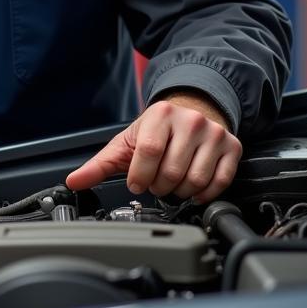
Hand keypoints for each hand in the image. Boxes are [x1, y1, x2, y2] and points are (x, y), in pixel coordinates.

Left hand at [65, 92, 241, 202]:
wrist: (190, 114)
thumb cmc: (156, 132)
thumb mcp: (126, 143)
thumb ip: (99, 165)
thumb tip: (74, 182)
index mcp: (160, 114)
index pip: (149, 152)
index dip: (140, 175)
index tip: (136, 183)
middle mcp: (190, 120)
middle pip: (172, 171)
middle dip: (159, 186)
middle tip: (155, 183)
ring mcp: (214, 133)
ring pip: (195, 180)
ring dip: (180, 192)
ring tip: (172, 183)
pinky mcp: (232, 147)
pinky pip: (219, 183)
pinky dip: (204, 194)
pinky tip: (193, 187)